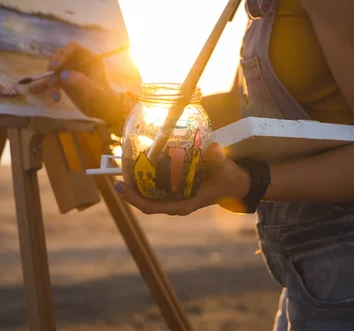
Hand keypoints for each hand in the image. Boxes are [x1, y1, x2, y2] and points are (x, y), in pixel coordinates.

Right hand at [29, 41, 121, 122]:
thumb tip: (63, 75)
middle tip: (52, 82)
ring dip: (50, 81)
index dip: (63, 55)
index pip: (73, 48)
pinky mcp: (64, 80)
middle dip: (53, 69)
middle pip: (60, 57)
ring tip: (55, 97)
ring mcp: (70, 70)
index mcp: (89, 58)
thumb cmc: (103, 100)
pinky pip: (52, 79)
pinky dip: (43, 85)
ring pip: (54, 69)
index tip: (55, 68)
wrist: (103, 111)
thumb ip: (81, 82)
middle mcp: (78, 61)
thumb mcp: (94, 93)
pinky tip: (33, 90)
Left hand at [114, 143, 251, 215]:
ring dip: (136, 183)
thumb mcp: (224, 169)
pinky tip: (141, 164)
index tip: (120, 186)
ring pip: (149, 195)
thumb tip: (212, 148)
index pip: (151, 207)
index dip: (133, 199)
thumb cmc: (229, 178)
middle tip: (116, 171)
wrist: (236, 184)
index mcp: (184, 204)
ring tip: (124, 166)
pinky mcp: (177, 191)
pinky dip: (146, 178)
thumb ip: (217, 159)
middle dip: (130, 189)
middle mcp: (176, 203)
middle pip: (145, 201)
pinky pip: (156, 188)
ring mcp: (175, 198)